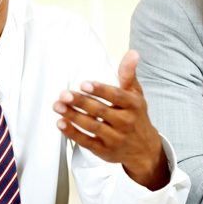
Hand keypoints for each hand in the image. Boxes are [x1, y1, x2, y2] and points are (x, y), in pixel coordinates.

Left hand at [53, 50, 169, 189]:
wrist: (145, 150)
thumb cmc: (136, 117)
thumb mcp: (136, 95)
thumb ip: (128, 75)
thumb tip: (132, 53)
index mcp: (133, 106)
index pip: (117, 97)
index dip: (100, 90)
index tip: (84, 84)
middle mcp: (125, 122)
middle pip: (100, 111)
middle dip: (80, 102)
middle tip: (64, 94)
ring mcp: (115, 138)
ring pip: (91, 126)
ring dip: (72, 116)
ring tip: (57, 106)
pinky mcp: (104, 150)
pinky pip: (86, 141)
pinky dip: (72, 133)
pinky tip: (61, 123)